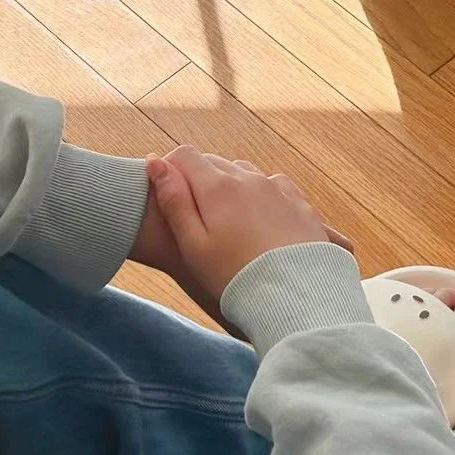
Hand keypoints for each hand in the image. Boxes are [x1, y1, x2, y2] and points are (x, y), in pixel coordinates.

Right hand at [147, 146, 347, 303]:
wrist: (298, 298)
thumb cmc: (236, 277)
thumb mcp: (193, 245)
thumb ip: (174, 201)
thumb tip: (155, 161)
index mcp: (217, 187)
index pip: (185, 155)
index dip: (170, 168)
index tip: (168, 193)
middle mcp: (248, 178)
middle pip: (214, 162)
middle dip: (198, 178)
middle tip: (195, 217)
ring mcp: (276, 188)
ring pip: (244, 172)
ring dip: (230, 185)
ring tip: (228, 221)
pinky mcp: (299, 203)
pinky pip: (274, 185)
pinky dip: (261, 193)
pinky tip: (261, 218)